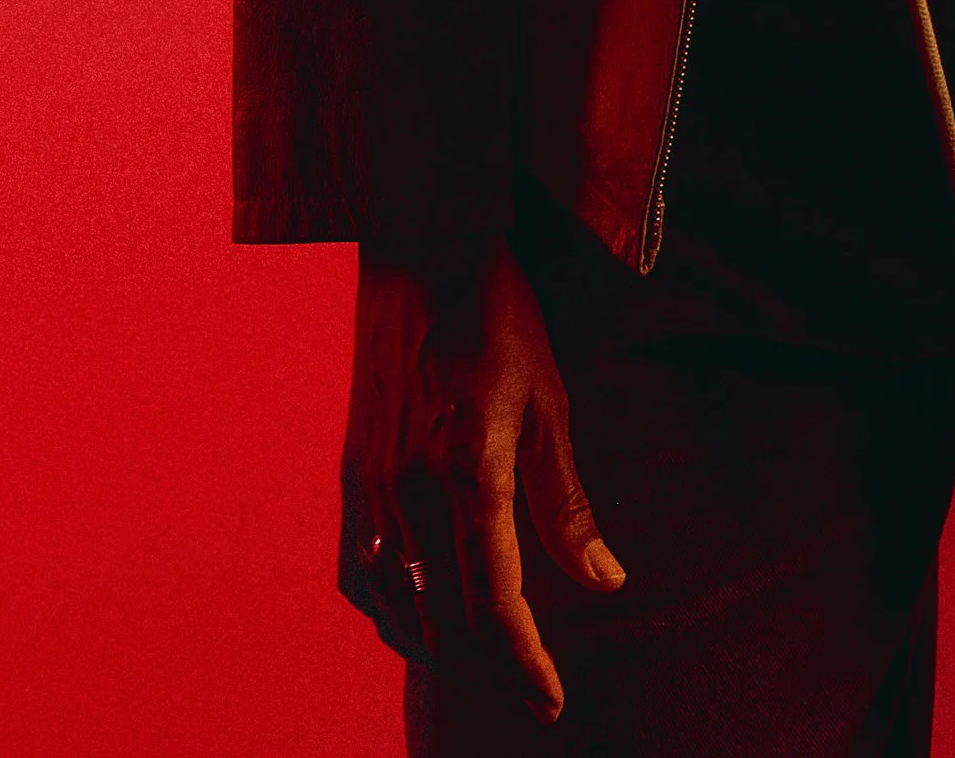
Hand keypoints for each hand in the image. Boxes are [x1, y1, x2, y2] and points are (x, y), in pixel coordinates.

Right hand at [340, 233, 624, 719]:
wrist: (420, 252)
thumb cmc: (498, 320)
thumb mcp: (550, 404)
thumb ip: (567, 505)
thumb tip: (605, 584)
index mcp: (468, 471)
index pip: (495, 604)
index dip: (527, 664)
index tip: (551, 701)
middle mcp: (410, 491)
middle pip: (446, 621)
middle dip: (491, 661)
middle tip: (530, 673)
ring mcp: (370, 487)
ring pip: (398, 610)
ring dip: (441, 645)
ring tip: (483, 653)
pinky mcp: (349, 477)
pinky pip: (359, 577)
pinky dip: (389, 612)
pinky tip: (416, 615)